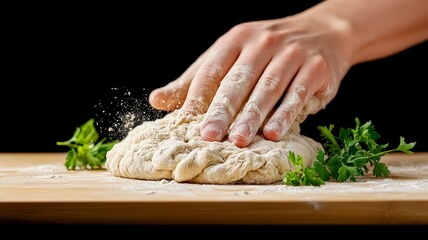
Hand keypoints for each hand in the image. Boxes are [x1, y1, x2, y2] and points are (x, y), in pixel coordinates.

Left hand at [149, 12, 351, 146]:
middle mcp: (262, 43)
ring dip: (253, 116)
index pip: (212, 69)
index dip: (198, 96)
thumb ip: (197, 79)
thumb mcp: (230, 56)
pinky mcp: (316, 68)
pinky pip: (298, 94)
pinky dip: (286, 115)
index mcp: (236, 40)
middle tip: (210, 136)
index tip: (185, 121)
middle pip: (238, 80)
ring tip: (239, 140)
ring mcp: (291, 54)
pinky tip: (274, 133)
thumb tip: (157, 100)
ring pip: (268, 89)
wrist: (322, 32)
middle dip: (222, 110)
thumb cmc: (267, 52)